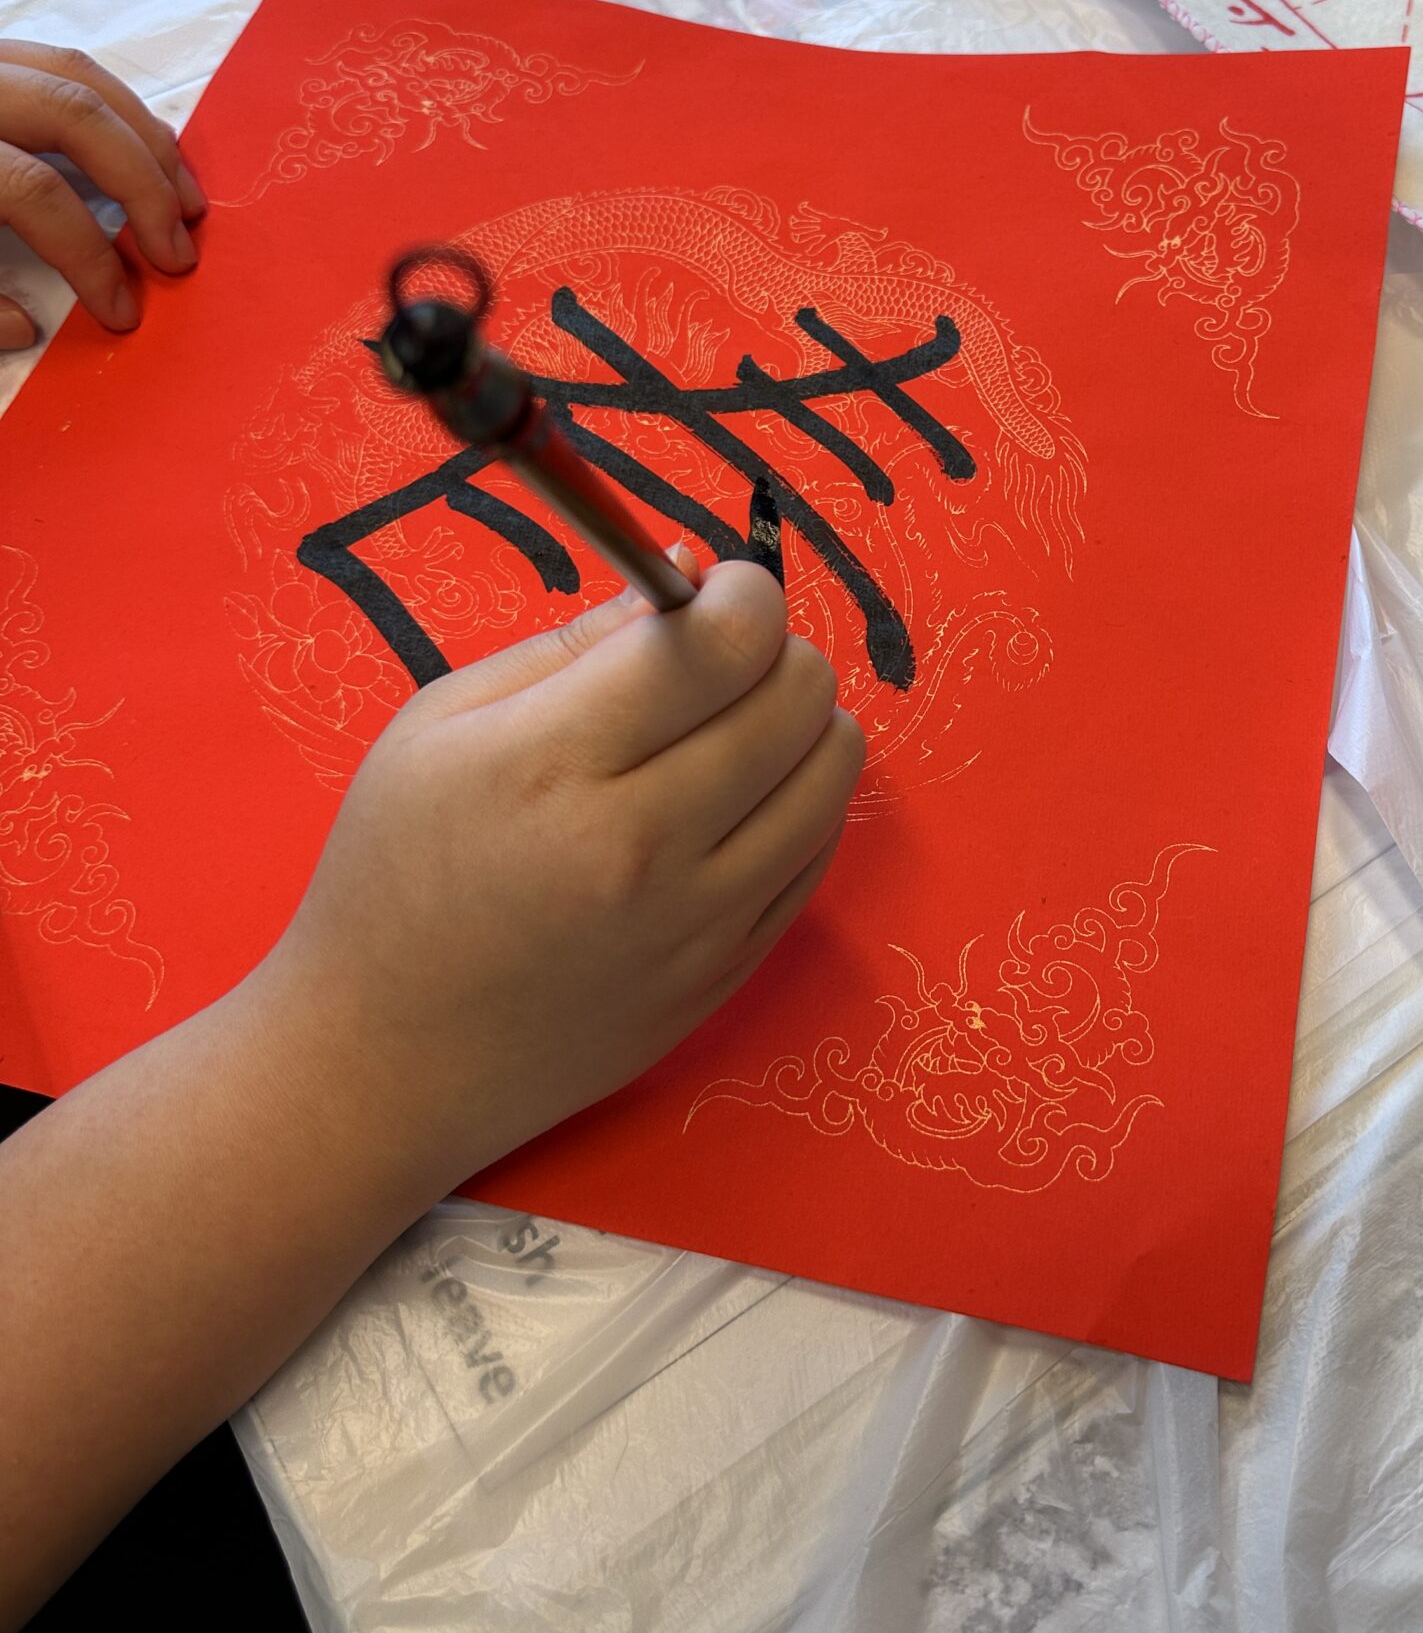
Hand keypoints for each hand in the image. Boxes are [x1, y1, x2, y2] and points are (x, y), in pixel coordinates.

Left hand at [0, 41, 205, 348]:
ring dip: (146, 139)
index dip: (88, 258)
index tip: (120, 312)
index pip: (36, 192)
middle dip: (143, 187)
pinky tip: (140, 150)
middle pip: (77, 117)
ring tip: (184, 201)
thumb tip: (27, 325)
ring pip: (80, 76)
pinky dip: (114, 106)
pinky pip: (62, 63)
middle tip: (178, 250)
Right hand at [257, 565, 863, 1186]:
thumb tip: (688, 569)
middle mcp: (643, 846)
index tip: (712, 589)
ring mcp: (697, 923)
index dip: (740, 591)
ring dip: (803, 721)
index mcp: (555, 765)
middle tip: (717, 657)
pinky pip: (819, 854)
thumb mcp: (440, 725)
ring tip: (735, 723)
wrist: (380, 1063)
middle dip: (772, 646)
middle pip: (795, 695)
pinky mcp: (726, 977)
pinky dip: (799, 802)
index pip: (722, 642)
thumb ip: (575, 641)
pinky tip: (738, 798)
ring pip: (832, 771)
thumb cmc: (392, 877)